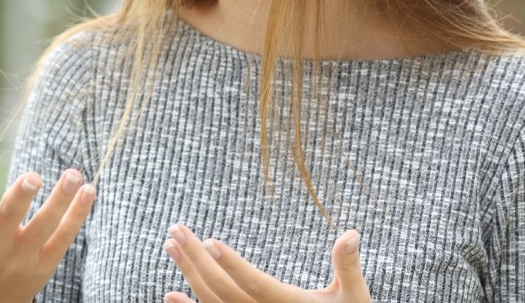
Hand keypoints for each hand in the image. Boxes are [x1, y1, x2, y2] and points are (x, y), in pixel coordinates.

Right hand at [0, 152, 95, 302]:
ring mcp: (22, 256)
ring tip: (74, 174)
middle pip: (9, 219)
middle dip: (21, 198)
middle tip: (34, 176)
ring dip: (60, 200)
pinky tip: (89, 190)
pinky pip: (64, 237)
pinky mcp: (45, 262)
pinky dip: (77, 215)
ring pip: (44, 226)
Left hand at [163, 224, 370, 302]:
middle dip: (197, 259)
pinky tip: (170, 295)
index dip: (233, 265)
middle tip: (175, 229)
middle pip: (224, 290)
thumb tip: (351, 232)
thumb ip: (348, 267)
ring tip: (170, 245)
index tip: (210, 241)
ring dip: (189, 274)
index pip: (256, 284)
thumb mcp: (354, 298)